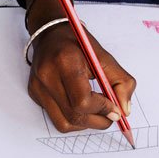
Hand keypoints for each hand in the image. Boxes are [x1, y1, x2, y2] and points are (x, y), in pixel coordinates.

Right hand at [24, 0, 135, 132]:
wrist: (50, 33)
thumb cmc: (77, 43)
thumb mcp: (103, 56)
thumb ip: (120, 82)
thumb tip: (124, 111)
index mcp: (65, 61)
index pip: (83, 101)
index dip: (102, 109)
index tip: (115, 108)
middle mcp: (47, 75)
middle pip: (74, 115)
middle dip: (98, 120)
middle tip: (111, 114)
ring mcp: (38, 87)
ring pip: (65, 124)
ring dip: (86, 124)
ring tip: (97, 111)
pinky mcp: (34, 94)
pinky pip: (57, 119)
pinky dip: (74, 119)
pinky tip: (82, 108)